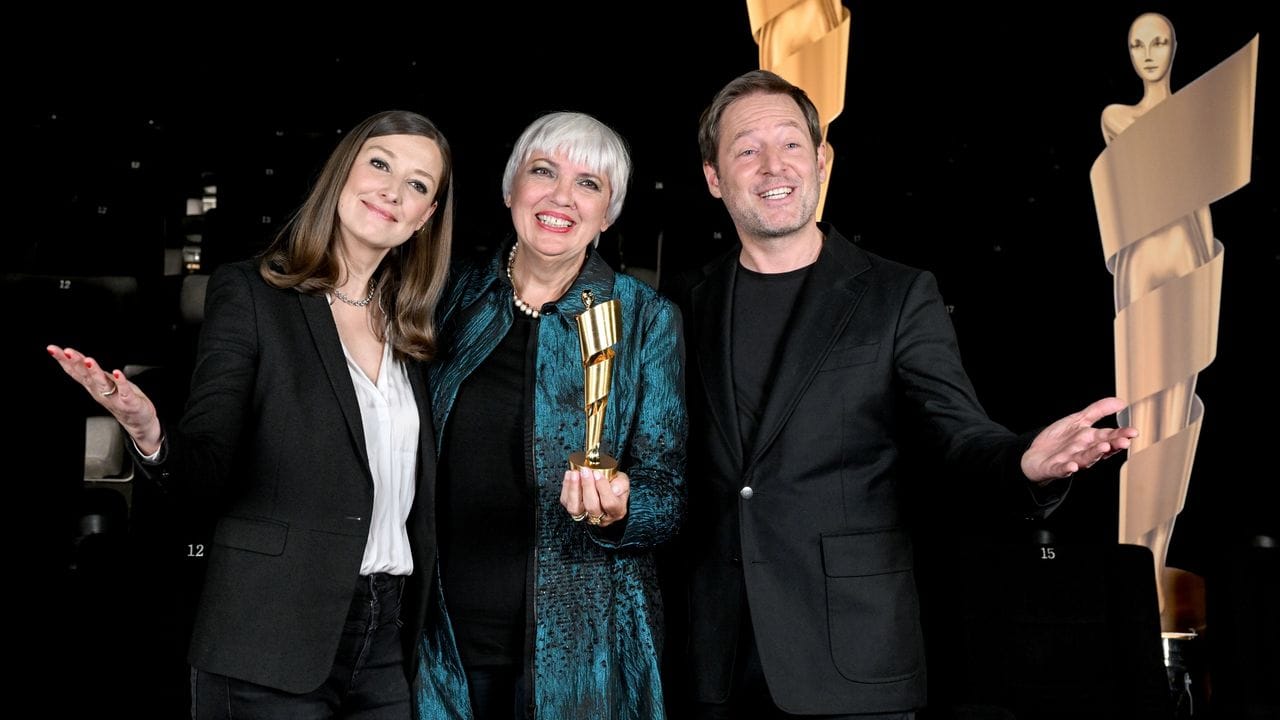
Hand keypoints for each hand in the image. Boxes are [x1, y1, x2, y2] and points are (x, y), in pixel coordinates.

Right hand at [47, 345, 162, 454]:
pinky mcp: (129, 401)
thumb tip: (72, 355)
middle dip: (75, 362)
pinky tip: (117, 372)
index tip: (52, 349)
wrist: (139, 421)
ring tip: (89, 361)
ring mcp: (113, 397)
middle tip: (66, 351)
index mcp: (92, 385)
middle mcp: (100, 391)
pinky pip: (124, 391)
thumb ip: (89, 371)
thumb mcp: (101, 382)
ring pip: (102, 383)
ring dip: (95, 372)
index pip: (75, 371)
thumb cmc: (120, 398)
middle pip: (85, 375)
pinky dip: (120, 381)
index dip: (63, 360)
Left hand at [560, 467, 629, 527]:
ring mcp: (586, 516)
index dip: (603, 488)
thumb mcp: (623, 481)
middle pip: (592, 507)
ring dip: (573, 490)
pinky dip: (566, 488)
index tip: (597, 473)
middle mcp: (601, 518)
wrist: (605, 488)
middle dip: (587, 487)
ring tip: (574, 474)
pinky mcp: (574, 511)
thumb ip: (621, 484)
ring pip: (575, 509)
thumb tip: (614, 489)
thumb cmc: (615, 485)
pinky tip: (569, 474)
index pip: (610, 504)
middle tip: (585, 471)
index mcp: (617, 511)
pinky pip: (566, 503)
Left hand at [1021, 396, 1137, 482]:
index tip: (1133, 432)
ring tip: (1103, 448)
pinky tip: (1072, 466)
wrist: (1035, 455)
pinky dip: (1067, 468)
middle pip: (1100, 448)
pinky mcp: (1055, 468)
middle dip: (1112, 445)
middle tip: (1124, 442)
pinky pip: (1062, 469)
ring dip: (1094, 454)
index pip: (1108, 437)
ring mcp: (1070, 461)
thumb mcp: (1079, 421)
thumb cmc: (1059, 439)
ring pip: (1084, 459)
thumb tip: (1121, 402)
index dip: (1120, 434)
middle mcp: (1083, 452)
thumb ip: (1098, 411)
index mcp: (1090, 440)